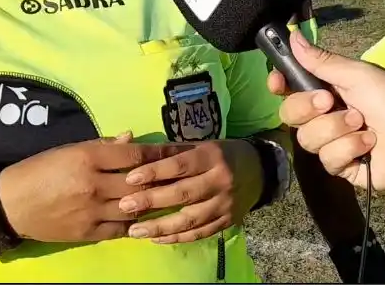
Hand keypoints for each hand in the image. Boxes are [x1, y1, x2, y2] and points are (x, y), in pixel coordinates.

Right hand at [0, 132, 189, 242]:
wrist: (11, 204)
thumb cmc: (40, 170)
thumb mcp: (69, 149)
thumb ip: (104, 145)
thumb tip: (133, 138)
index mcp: (88, 158)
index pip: (134, 156)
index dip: (159, 154)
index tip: (177, 151)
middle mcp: (93, 184)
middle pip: (140, 183)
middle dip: (165, 179)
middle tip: (186, 175)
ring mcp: (91, 211)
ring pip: (134, 208)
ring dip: (156, 203)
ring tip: (176, 197)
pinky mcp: (88, 233)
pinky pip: (121, 229)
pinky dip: (137, 223)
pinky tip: (151, 219)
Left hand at [118, 139, 263, 243]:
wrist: (259, 170)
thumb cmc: (222, 154)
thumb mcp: (200, 145)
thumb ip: (171, 151)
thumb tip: (137, 153)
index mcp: (212, 156)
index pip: (181, 165)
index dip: (155, 171)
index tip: (130, 178)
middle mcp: (221, 180)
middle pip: (183, 194)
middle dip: (151, 201)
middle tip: (124, 206)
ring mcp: (225, 204)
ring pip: (190, 220)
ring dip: (160, 227)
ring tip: (134, 231)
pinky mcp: (227, 221)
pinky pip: (199, 233)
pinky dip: (176, 238)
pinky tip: (156, 238)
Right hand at [268, 33, 384, 190]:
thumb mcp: (358, 74)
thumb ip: (322, 61)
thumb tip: (292, 34)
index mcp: (326, 89)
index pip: (290, 88)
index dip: (279, 84)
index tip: (277, 82)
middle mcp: (324, 116)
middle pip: (290, 114)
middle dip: (309, 107)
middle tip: (331, 101)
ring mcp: (331, 143)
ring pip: (307, 140)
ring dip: (336, 129)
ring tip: (364, 125)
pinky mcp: (341, 167)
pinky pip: (328, 160)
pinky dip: (349, 149)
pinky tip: (369, 145)